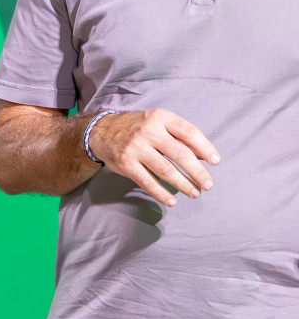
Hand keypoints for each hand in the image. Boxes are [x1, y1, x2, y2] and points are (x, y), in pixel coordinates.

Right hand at [90, 108, 220, 207]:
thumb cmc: (138, 127)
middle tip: (207, 184)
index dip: (205, 147)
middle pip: (180, 154)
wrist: (102, 131)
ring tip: (195, 193)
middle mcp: (148, 131)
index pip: (189, 132)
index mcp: (160, 118)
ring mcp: (136, 148)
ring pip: (166, 170)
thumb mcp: (158, 123)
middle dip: (197, 172)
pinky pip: (148, 182)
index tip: (215, 161)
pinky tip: (172, 201)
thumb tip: (203, 157)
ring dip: (184, 185)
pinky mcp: (126, 164)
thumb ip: (179, 137)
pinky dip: (161, 193)